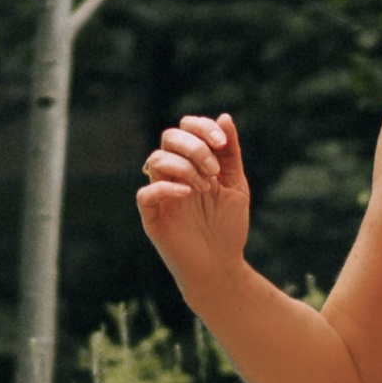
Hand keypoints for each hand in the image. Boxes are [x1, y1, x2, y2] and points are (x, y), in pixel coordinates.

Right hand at [137, 110, 249, 301]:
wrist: (223, 266)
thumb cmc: (227, 226)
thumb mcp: (235, 184)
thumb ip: (230, 153)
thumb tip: (225, 117)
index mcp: (192, 163)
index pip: (186, 129)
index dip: (203, 128)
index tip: (223, 143)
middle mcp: (173, 174)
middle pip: (169, 137)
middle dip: (195, 147)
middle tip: (214, 171)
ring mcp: (161, 194)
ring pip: (156, 160)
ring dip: (185, 167)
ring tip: (205, 188)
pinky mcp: (153, 217)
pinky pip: (146, 193)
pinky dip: (166, 187)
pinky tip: (188, 194)